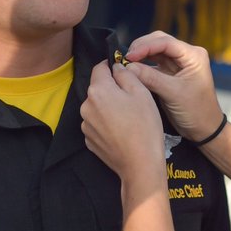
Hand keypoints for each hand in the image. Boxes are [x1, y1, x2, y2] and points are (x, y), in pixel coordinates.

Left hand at [82, 60, 166, 187]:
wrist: (139, 164)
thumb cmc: (144, 125)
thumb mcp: (141, 92)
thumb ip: (126, 74)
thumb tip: (116, 67)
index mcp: (98, 90)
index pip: (99, 68)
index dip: (111, 67)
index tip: (123, 72)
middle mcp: (86, 105)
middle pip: (98, 89)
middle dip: (111, 90)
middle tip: (131, 99)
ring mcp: (86, 125)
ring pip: (97, 107)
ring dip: (108, 107)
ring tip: (127, 118)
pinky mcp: (89, 140)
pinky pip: (97, 124)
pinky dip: (106, 123)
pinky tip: (121, 132)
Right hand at [120, 31, 223, 141]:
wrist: (204, 129)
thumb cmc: (195, 111)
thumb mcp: (173, 93)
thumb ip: (151, 78)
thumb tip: (128, 67)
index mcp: (193, 55)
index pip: (166, 42)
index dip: (145, 46)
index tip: (129, 56)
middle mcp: (186, 55)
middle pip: (159, 42)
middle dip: (141, 48)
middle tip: (125, 59)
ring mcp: (178, 63)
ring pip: (154, 51)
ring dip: (140, 55)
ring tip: (125, 64)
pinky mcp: (170, 73)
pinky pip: (153, 63)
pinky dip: (142, 65)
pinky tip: (132, 70)